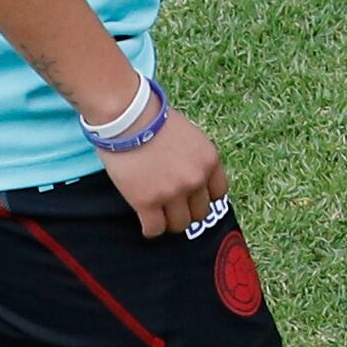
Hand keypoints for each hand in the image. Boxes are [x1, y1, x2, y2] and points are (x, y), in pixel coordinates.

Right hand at [103, 101, 230, 240]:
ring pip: (179, 225)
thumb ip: (194, 159)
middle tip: (172, 206)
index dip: (203, 197)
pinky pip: (154, 229)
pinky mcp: (147, 202)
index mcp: (209, 161)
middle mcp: (195, 179)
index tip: (192, 198)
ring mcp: (172, 192)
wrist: (128, 117)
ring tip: (158, 214)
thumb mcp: (189, 136)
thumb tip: (189, 177)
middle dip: (186, 211)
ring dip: (169, 221)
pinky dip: (151, 229)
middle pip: (200, 213)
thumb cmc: (152, 120)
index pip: (219, 194)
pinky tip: (145, 220)